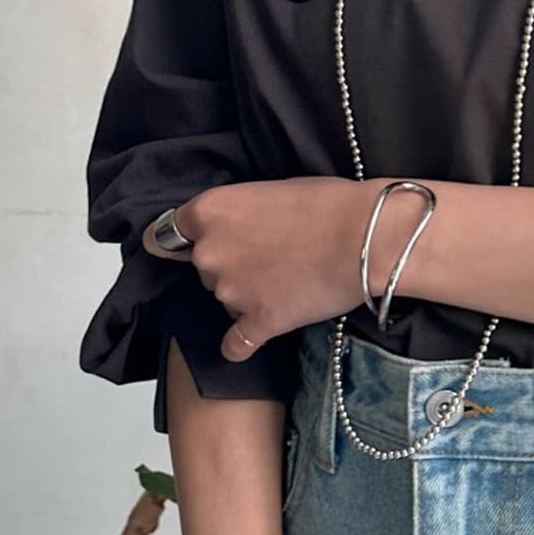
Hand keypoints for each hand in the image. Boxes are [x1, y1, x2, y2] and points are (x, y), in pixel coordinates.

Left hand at [143, 177, 370, 363]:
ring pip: (225, 301)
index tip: (191, 248)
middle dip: (230, 267)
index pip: (166, 235)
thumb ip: (241, 214)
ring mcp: (231, 292)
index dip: (185, 242)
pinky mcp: (258, 323)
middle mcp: (209, 253)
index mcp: (208, 212)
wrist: (367, 238)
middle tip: (269, 259)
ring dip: (247, 297)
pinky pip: (236, 344)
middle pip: (203, 270)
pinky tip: (248, 342)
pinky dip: (240, 344)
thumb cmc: (328, 203)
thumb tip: (242, 230)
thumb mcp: (270, 189)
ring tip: (286, 283)